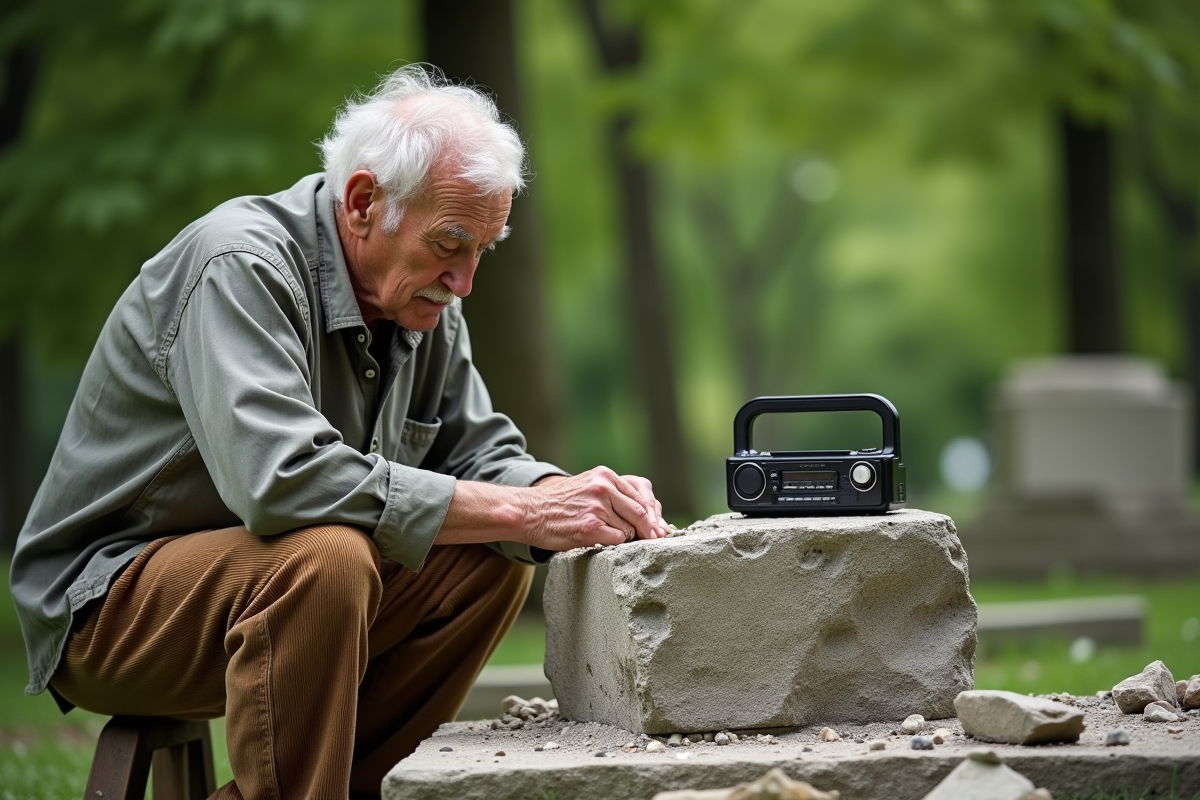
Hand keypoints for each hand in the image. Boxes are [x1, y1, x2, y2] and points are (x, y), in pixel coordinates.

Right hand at [525, 467, 669, 550]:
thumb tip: (645, 513)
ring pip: (628, 529)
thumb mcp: (587, 486)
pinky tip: (598, 539)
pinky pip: (618, 540)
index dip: (651, 515)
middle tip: (654, 540)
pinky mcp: (591, 527)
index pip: (640, 496)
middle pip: (640, 513)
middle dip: (649, 529)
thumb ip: (613, 493)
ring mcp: (597, 508)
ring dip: (623, 536)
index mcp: (605, 476)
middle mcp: (603, 488)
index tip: (658, 528)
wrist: (529, 512)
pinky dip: (613, 543)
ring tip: (602, 533)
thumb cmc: (558, 503)